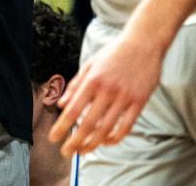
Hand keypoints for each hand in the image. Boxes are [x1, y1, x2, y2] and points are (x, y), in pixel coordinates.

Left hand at [48, 32, 163, 156]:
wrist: (143, 43)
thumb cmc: (113, 53)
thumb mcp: (90, 64)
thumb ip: (75, 85)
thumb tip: (61, 104)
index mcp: (92, 80)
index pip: (73, 109)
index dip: (62, 126)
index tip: (53, 138)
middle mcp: (107, 90)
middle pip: (88, 123)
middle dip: (75, 141)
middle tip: (66, 153)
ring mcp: (125, 97)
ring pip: (107, 128)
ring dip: (93, 143)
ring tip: (84, 150)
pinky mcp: (140, 101)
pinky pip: (126, 126)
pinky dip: (115, 138)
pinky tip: (106, 142)